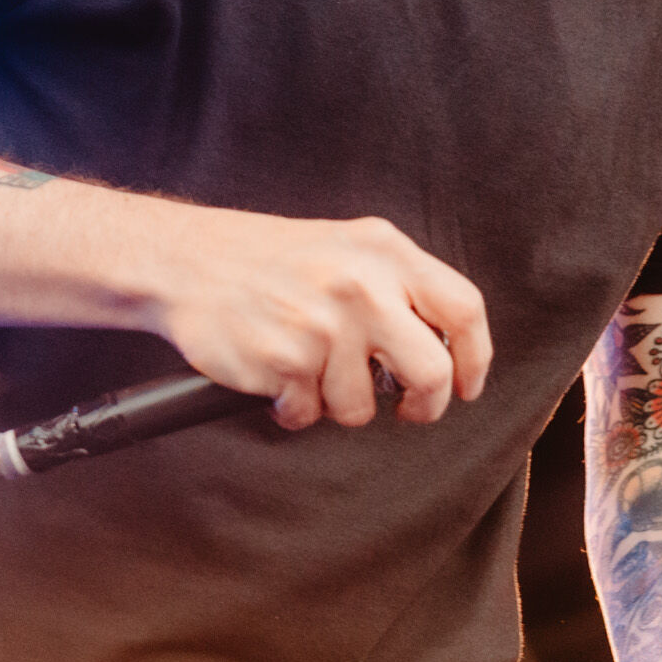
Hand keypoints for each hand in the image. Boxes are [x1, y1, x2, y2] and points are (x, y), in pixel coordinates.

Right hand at [137, 202, 490, 428]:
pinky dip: (292, 409)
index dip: (475, 358)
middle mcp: (361, 285)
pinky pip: (308, 414)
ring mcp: (323, 324)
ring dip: (337, 403)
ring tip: (310, 371)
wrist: (186, 261)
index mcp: (385, 251)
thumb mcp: (348, 247)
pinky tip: (276, 377)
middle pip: (432, 372)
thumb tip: (448, 345)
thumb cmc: (270, 260)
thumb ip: (399, 284)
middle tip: (406, 409)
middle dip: (425, 404)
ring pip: (363, 406)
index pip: (463, 309)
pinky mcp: (285, 360)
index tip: (467, 384)